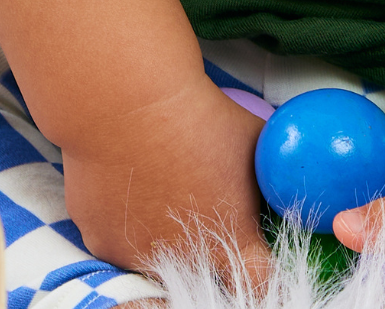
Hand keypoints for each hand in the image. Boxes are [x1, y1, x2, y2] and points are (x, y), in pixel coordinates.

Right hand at [61, 76, 269, 284]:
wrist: (133, 103)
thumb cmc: (201, 115)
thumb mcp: (256, 141)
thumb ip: (269, 174)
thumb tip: (282, 178)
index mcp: (236, 243)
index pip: (261, 281)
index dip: (260, 265)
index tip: (254, 249)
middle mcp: (189, 262)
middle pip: (205, 267)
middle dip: (207, 240)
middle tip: (201, 198)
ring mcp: (140, 258)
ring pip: (157, 253)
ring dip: (161, 229)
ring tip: (161, 176)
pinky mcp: (102, 243)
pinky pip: (118, 235)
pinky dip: (123, 213)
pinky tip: (128, 174)